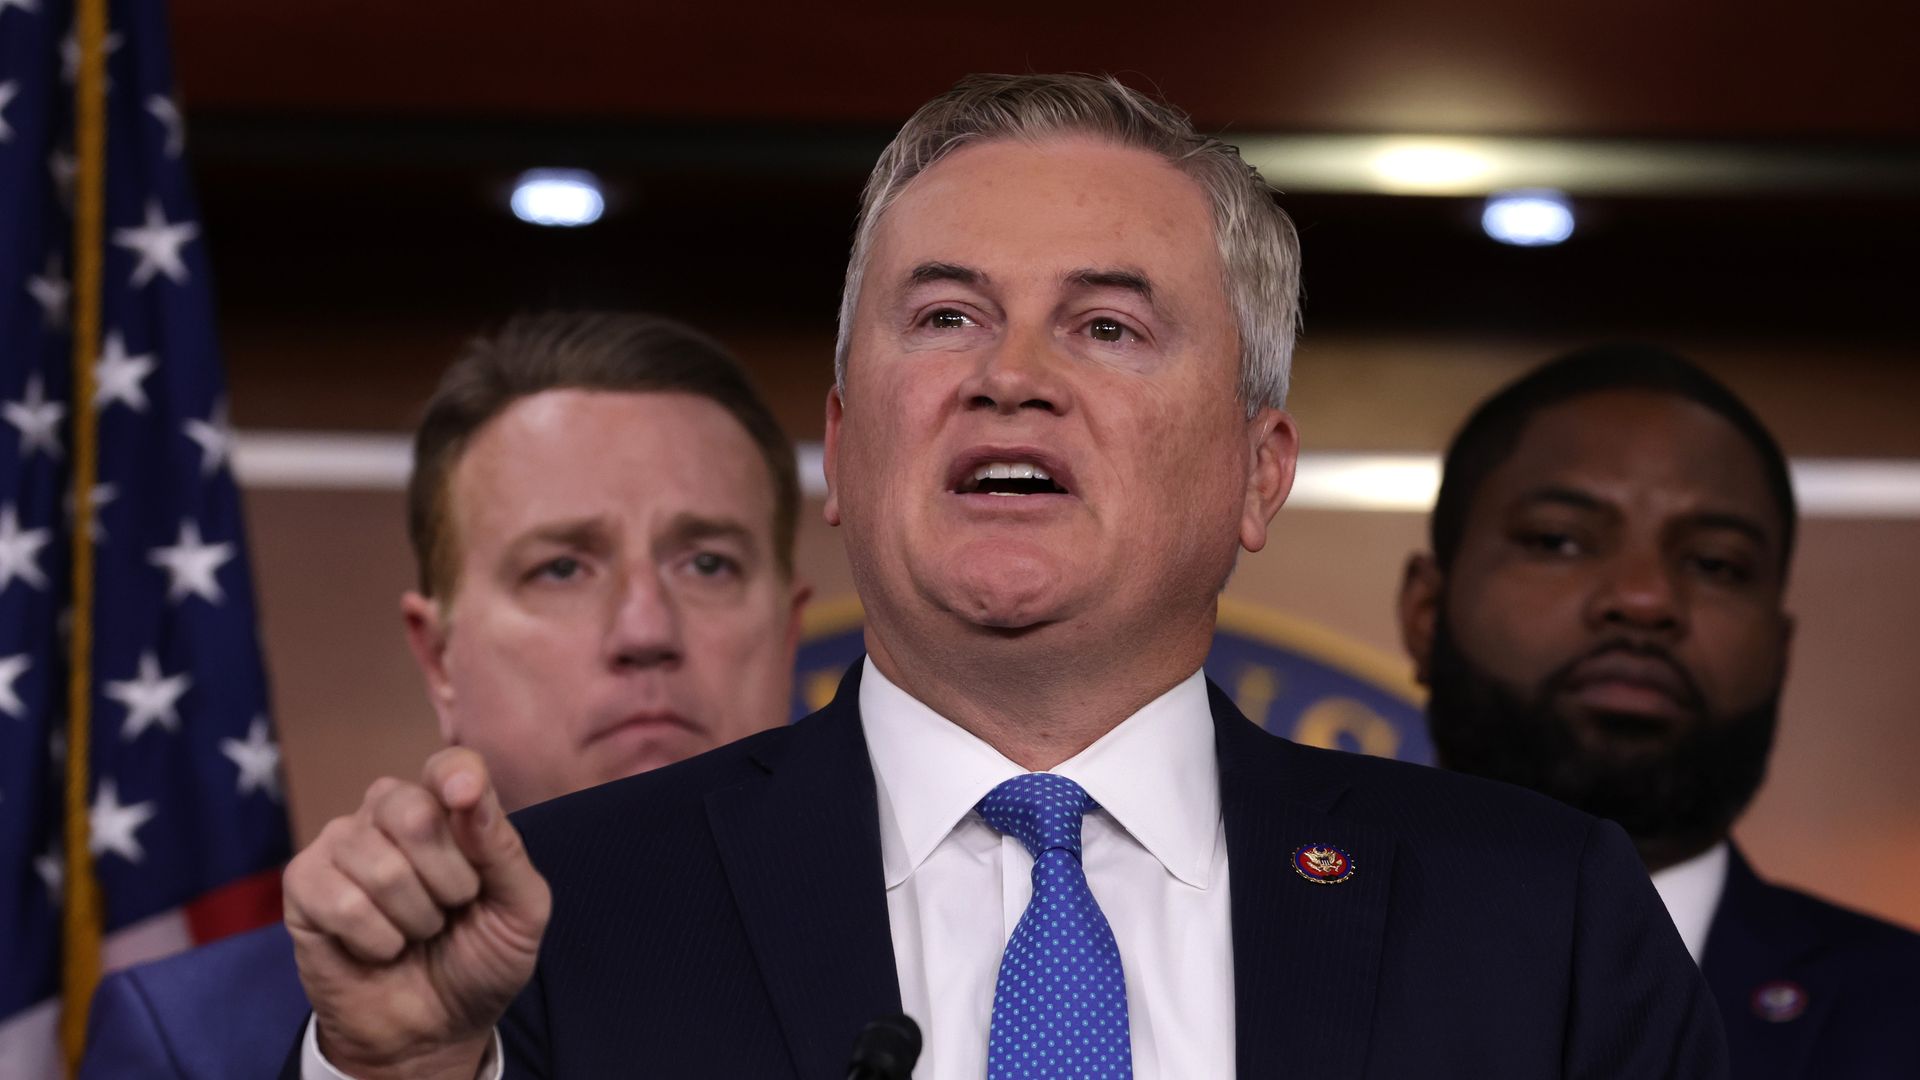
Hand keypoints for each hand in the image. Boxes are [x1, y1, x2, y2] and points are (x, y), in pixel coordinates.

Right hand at [284, 748, 550, 1078]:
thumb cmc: (479, 959)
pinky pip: (342, 902)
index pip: (449, 766)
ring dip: (414, 919)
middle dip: (449, 879)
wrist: (434, 1028)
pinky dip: (375, 939)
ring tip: (415, 933)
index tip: (464, 797)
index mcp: (447, 808)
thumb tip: (468, 793)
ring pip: (381, 866)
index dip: (457, 777)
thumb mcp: (519, 911)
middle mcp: (389, 812)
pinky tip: (378, 948)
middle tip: (450, 909)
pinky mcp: (303, 883)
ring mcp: (341, 843)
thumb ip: (502, 850)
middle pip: (414, 810)